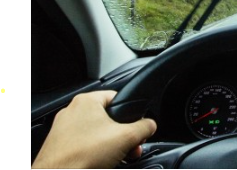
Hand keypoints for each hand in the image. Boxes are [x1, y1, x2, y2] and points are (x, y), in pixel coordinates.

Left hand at [32, 91, 156, 168]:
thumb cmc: (83, 155)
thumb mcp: (127, 137)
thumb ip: (144, 127)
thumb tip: (150, 125)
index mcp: (86, 101)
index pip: (118, 98)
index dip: (132, 113)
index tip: (137, 127)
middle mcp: (72, 112)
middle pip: (109, 119)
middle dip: (124, 135)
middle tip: (131, 147)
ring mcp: (65, 130)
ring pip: (98, 133)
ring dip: (113, 145)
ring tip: (119, 157)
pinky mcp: (62, 146)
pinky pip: (86, 144)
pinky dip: (97, 153)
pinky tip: (104, 162)